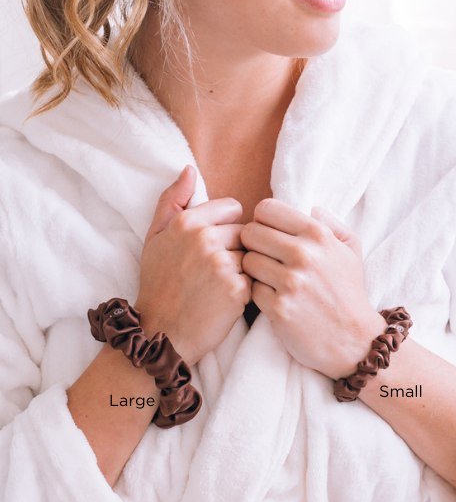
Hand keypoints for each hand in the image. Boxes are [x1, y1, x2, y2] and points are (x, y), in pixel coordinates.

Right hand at [135, 166, 252, 365]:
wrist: (161, 332)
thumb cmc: (158, 285)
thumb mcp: (154, 238)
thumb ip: (171, 201)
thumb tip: (189, 169)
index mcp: (186, 222)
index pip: (233, 208)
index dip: (226, 227)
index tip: (213, 247)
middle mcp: (205, 239)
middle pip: (245, 232)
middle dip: (236, 249)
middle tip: (214, 272)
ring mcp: (223, 265)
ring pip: (251, 255)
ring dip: (242, 270)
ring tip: (219, 287)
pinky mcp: (238, 290)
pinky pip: (255, 279)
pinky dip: (245, 290)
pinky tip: (225, 301)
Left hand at [240, 199, 384, 379]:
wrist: (355, 340)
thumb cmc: (349, 293)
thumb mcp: (351, 252)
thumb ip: (333, 224)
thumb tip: (312, 208)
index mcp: (318, 234)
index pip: (266, 209)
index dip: (262, 221)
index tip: (268, 236)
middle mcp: (303, 254)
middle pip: (250, 233)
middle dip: (253, 245)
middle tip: (264, 259)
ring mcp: (290, 282)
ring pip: (247, 261)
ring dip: (254, 271)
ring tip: (270, 280)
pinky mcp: (279, 308)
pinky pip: (251, 289)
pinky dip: (259, 295)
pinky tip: (274, 299)